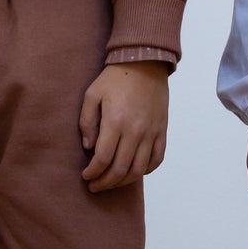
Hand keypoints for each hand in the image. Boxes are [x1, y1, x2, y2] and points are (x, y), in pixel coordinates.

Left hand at [80, 62, 168, 191]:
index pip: (103, 159)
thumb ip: (87, 123)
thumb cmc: (115, 78)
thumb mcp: (92, 95)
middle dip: (105, 183)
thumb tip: (89, 148)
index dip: (92, 173)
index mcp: (115, 121)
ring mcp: (151, 132)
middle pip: (120, 169)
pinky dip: (146, 170)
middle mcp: (135, 130)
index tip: (86, 176)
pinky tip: (134, 171)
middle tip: (95, 186)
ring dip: (123, 181)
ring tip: (112, 182)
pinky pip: (157, 159)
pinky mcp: (162, 130)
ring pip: (139, 169)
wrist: (145, 62)